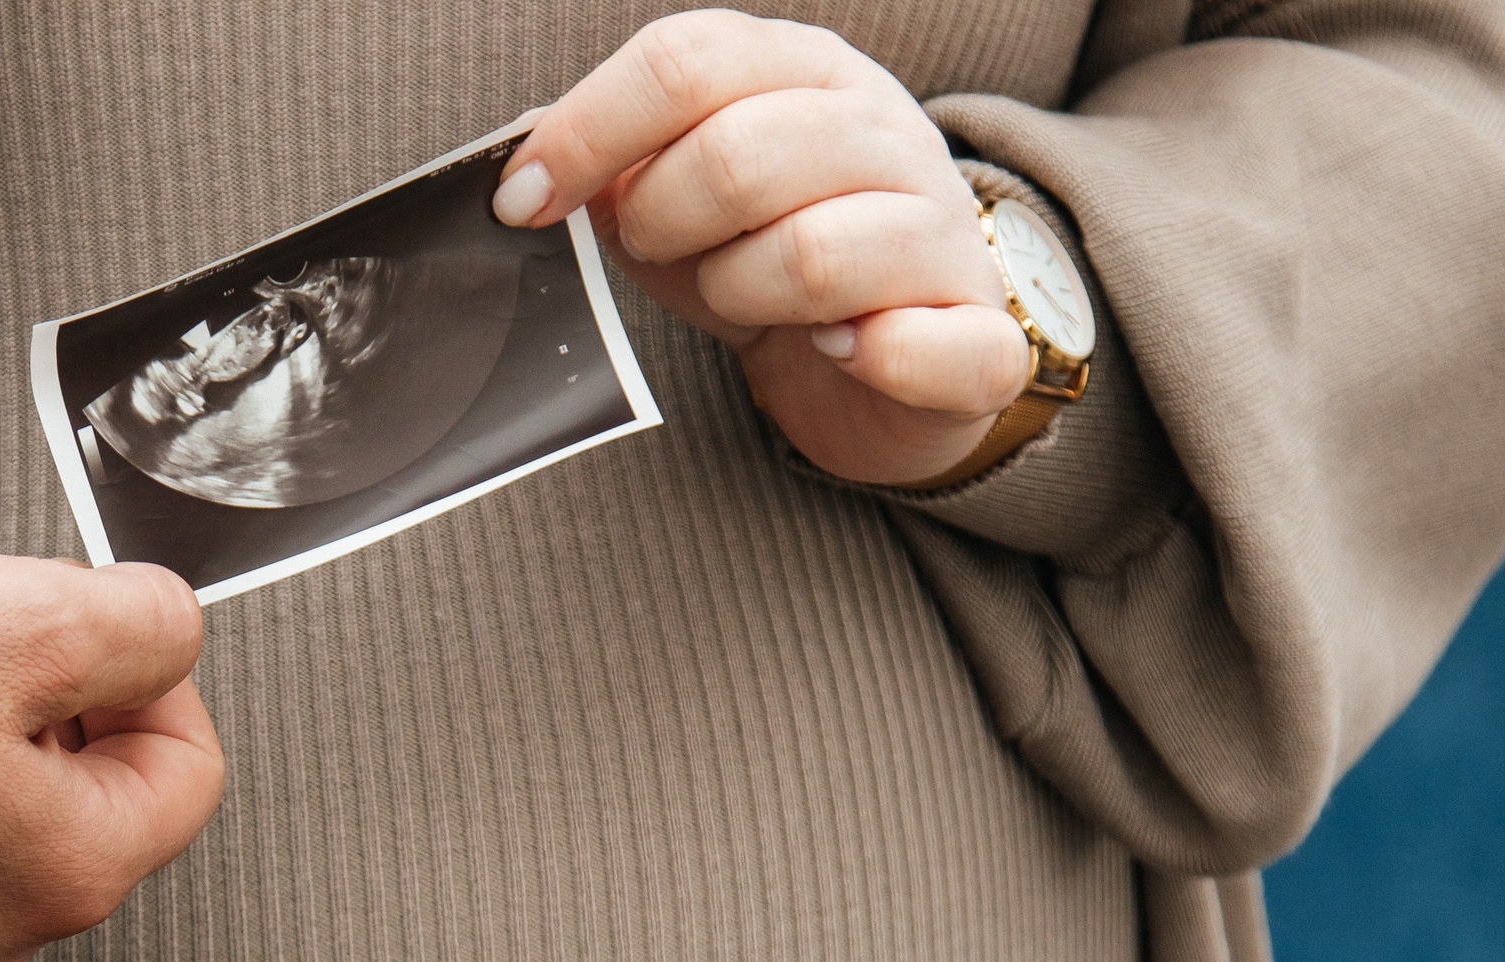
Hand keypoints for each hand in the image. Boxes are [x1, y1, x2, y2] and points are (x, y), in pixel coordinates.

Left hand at [494, 11, 1028, 485]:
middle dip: (661, 224)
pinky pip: (934, 346)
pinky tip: (840, 351)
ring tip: (746, 302)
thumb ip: (611, 166)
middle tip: (662, 254)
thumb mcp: (676, 198)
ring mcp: (943, 232)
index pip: (683, 62)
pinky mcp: (981, 338)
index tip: (522, 203)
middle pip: (735, 155)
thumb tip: (526, 166)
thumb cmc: (766, 259)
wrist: (889, 354)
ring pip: (810, 255)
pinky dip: (876, 357)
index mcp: (805, 73)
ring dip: (741, 295)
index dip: (585, 134)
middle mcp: (886, 133)